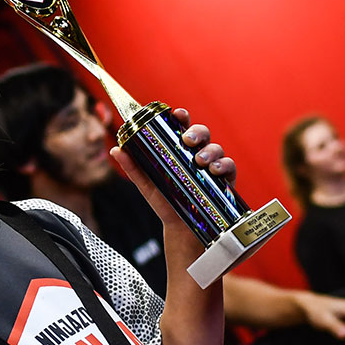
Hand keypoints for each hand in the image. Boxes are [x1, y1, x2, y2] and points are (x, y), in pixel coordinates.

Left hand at [111, 108, 235, 251]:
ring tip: (200, 160)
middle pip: (201, 133)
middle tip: (187, 140)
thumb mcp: (147, 185)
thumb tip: (115, 149)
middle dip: (196, 132)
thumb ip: (133, 168)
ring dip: (209, 150)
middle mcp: (197, 154)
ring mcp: (212, 166)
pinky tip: (215, 170)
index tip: (177, 114)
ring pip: (216, 148)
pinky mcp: (225, 180)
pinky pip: (229, 166)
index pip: (182, 127)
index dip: (182, 117)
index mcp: (180, 150)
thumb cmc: (165, 202)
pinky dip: (224, 165)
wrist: (181, 230)